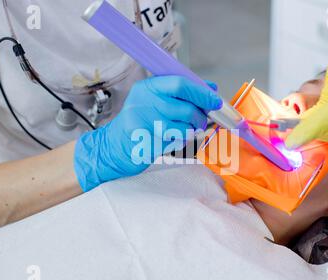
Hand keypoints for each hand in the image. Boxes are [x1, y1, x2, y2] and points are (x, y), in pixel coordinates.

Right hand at [74, 76, 220, 191]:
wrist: (113, 146)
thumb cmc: (139, 121)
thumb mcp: (154, 100)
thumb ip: (181, 93)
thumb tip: (211, 88)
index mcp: (147, 88)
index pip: (180, 84)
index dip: (202, 92)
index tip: (215, 100)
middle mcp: (145, 103)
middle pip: (186, 108)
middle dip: (201, 115)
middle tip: (204, 119)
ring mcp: (145, 125)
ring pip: (184, 127)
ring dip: (192, 130)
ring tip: (186, 130)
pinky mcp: (148, 144)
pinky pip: (177, 142)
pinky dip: (181, 141)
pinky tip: (172, 139)